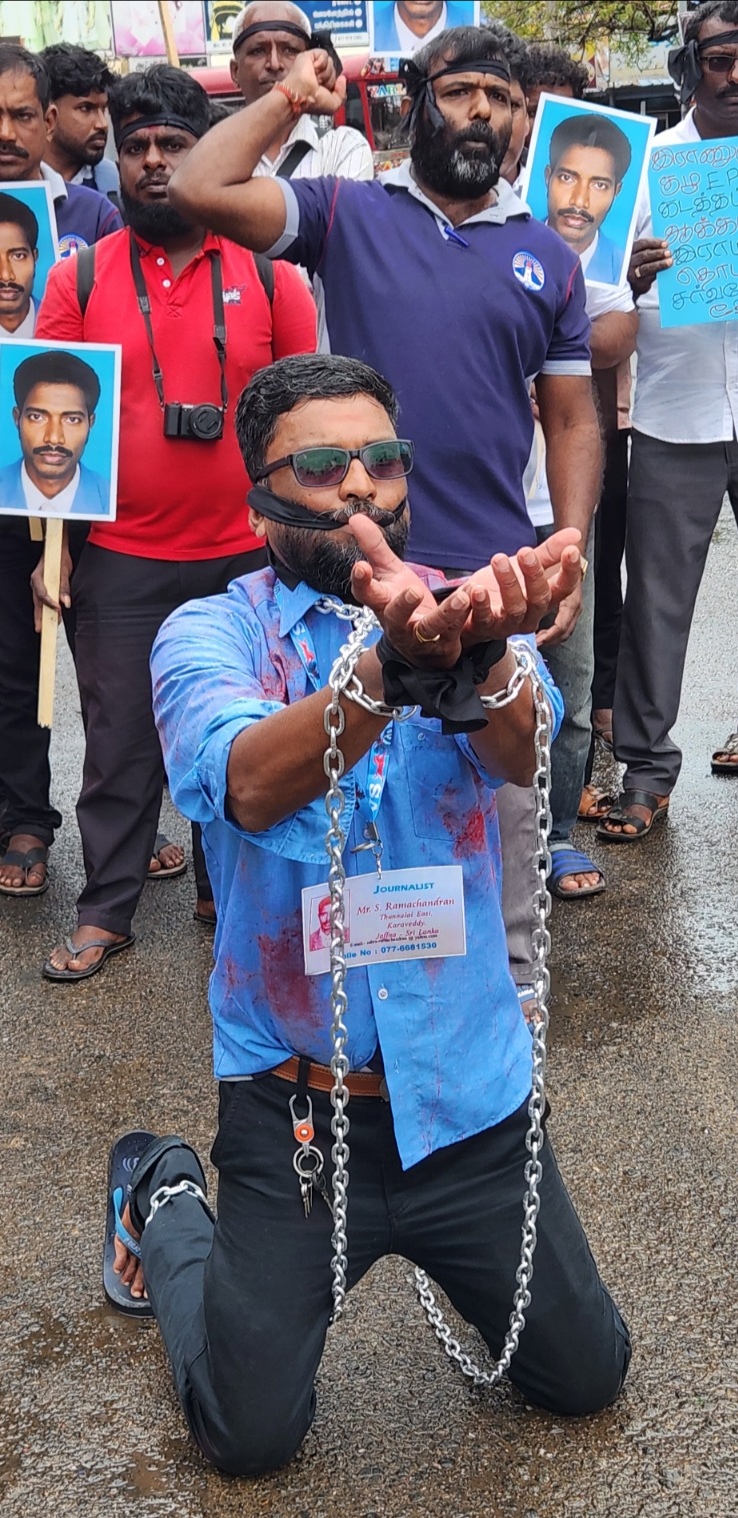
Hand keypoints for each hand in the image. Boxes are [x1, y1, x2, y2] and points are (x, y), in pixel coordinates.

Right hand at [31, 541, 72, 632]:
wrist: (57, 550)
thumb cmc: (59, 558)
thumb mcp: (64, 571)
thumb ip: (65, 587)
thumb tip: (66, 602)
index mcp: (37, 578)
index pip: (41, 594)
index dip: (49, 603)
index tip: (58, 609)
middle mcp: (36, 583)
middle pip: (37, 603)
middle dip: (39, 617)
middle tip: (40, 629)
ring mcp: (39, 586)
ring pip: (40, 604)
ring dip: (45, 615)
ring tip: (51, 627)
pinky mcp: (44, 588)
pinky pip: (44, 601)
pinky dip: (49, 609)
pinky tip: (55, 617)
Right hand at [281, 48, 346, 115]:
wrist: (302, 95)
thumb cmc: (312, 102)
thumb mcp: (334, 105)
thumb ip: (342, 94)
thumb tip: (342, 79)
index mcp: (322, 86)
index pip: (335, 79)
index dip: (335, 83)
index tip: (329, 89)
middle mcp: (317, 75)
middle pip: (334, 70)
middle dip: (330, 79)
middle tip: (320, 84)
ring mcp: (312, 65)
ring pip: (330, 62)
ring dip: (325, 73)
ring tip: (316, 78)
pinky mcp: (308, 56)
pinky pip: (324, 54)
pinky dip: (321, 63)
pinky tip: (314, 70)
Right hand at [348, 515, 471, 667]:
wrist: (421, 650)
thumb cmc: (403, 605)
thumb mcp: (389, 573)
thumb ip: (374, 547)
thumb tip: (355, 516)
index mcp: (383, 603)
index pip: (366, 594)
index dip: (361, 582)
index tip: (360, 566)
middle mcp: (398, 623)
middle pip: (395, 617)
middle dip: (402, 606)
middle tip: (412, 591)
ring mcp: (421, 636)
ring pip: (431, 627)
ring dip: (447, 613)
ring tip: (461, 597)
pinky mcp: (444, 643)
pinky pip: (455, 630)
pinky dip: (466, 616)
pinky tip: (475, 598)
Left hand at [459, 529, 582, 645]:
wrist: (472, 610)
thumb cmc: (502, 590)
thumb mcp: (526, 567)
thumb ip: (549, 552)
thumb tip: (574, 535)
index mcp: (543, 600)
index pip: (563, 589)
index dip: (570, 572)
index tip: (571, 551)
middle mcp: (529, 615)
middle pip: (539, 599)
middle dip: (534, 575)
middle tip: (525, 552)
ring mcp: (507, 624)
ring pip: (514, 608)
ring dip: (508, 583)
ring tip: (499, 560)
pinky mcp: (484, 627)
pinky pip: (484, 618)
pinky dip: (480, 603)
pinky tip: (476, 588)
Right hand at [628, 237, 671, 298]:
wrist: (634, 284)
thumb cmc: (640, 265)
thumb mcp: (642, 254)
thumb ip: (650, 250)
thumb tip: (666, 246)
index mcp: (631, 251)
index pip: (641, 244)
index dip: (654, 243)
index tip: (665, 244)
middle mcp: (629, 261)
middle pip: (643, 256)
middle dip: (657, 253)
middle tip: (668, 253)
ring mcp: (633, 273)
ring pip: (646, 268)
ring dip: (659, 264)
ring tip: (670, 262)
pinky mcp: (638, 283)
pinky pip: (650, 278)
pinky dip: (659, 273)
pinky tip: (666, 271)